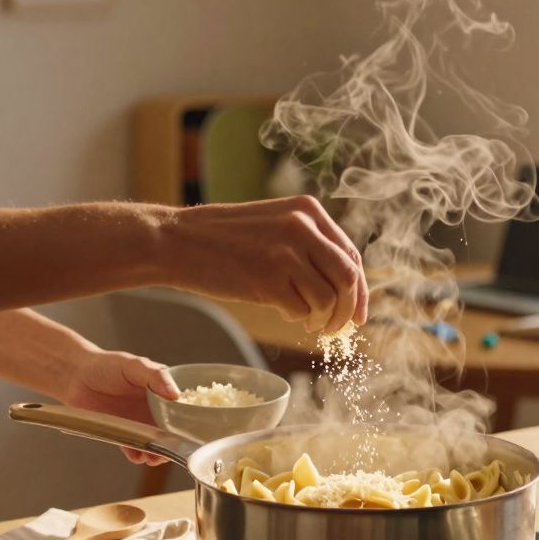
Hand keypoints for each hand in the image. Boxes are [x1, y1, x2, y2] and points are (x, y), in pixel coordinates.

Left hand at [56, 347, 178, 466]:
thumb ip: (156, 376)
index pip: (183, 409)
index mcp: (162, 391)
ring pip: (155, 444)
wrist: (75, 376)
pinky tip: (138, 456)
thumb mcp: (134, 365)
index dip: (189, 422)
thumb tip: (176, 394)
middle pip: (172, 432)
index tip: (193, 433)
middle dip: (174, 444)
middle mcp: (154, 409)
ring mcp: (138, 423)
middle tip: (173, 450)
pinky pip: (134, 449)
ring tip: (154, 456)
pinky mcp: (122, 433)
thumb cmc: (106, 365)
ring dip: (157, 453)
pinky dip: (138, 455)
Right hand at [162, 195, 367, 332]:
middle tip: (338, 329)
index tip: (358, 314)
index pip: (352, 255)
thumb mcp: (274, 224)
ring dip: (325, 321)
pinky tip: (285, 314)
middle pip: (349, 278)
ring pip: (330, 299)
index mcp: (309, 210)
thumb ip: (308, 244)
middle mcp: (303, 227)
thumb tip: (343, 287)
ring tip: (310, 325)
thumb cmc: (224, 239)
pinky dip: (299, 319)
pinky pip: (302, 310)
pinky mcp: (269, 279)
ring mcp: (286, 253)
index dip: (360, 290)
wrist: (178, 241)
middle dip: (349, 311)